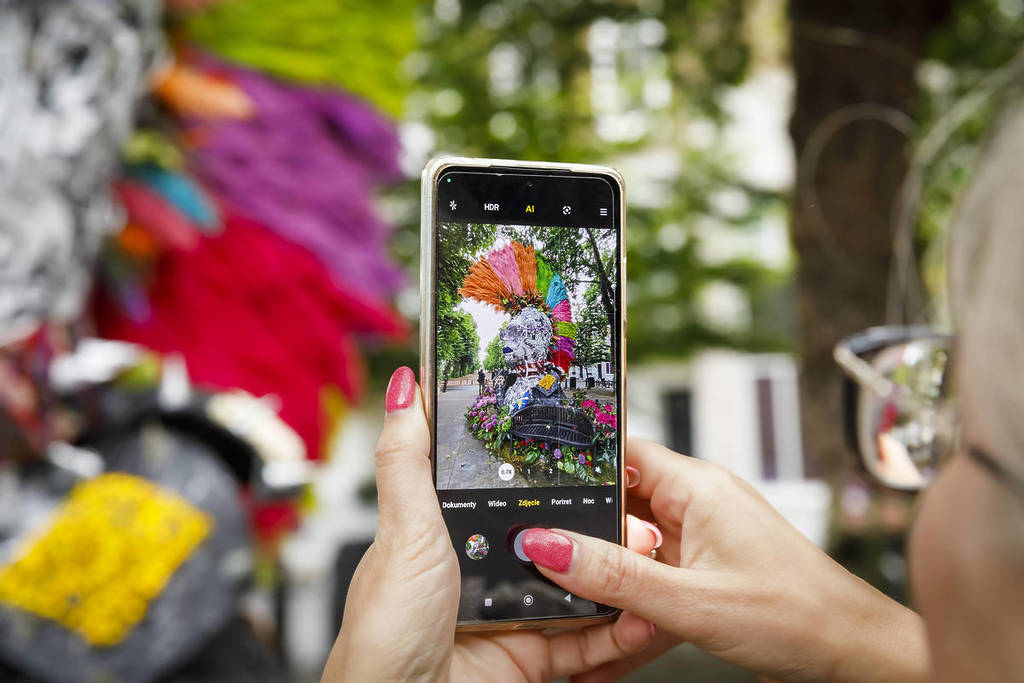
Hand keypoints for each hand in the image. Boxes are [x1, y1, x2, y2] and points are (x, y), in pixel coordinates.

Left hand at [322, 368, 659, 681]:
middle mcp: (482, 569)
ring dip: (616, 574)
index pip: (505, 485)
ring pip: (577, 586)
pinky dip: (618, 630)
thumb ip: (407, 459)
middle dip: (594, 524)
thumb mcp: (403, 530)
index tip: (585, 446)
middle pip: (552, 536)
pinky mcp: (532, 654)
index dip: (544, 467)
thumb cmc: (385, 628)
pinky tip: (642, 613)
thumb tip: (403, 386)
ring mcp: (510, 612)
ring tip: (650, 554)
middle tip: (633, 506)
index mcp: (449, 531)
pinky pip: (586, 639)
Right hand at [520, 438, 928, 682]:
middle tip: (548, 565)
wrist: (853, 652)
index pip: (620, 453)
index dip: (575, 469)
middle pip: (620, 501)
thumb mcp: (690, 601)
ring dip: (610, 577)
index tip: (533, 491)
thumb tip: (548, 545)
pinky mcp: (707, 565)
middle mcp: (698, 501)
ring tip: (581, 608)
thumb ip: (614, 576)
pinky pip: (655, 572)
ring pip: (633, 542)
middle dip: (586, 536)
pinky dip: (635, 600)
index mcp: (697, 487)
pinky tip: (616, 634)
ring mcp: (703, 534)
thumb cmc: (796, 616)